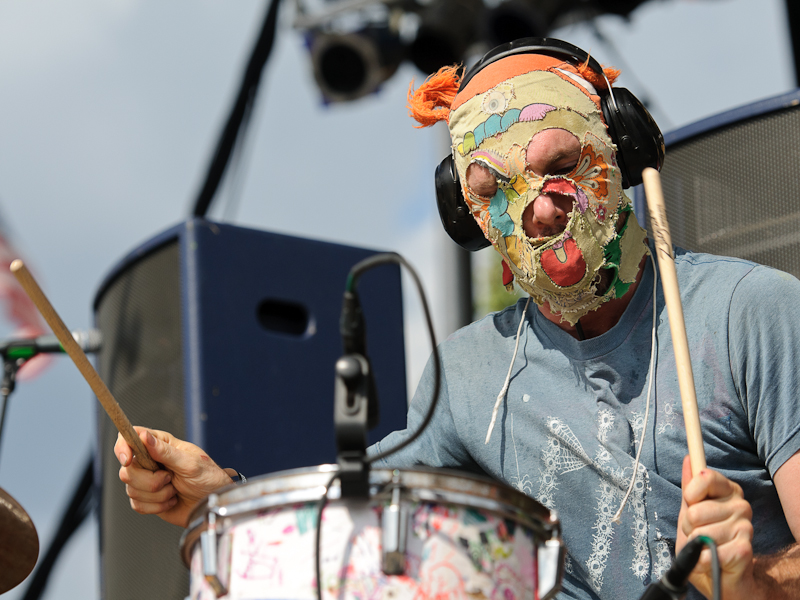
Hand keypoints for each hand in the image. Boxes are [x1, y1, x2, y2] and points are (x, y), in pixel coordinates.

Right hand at [115, 426, 233, 527]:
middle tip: (170, 478)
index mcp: (160, 444)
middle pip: (127, 470)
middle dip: (150, 480)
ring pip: (131, 489)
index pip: (130, 438)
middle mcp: (150, 461)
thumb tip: (144, 436)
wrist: (213, 502)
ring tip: (175, 489)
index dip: (123, 447)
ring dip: (157, 495)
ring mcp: (147, 480)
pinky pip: (137, 505)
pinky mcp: (147, 499)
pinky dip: (156, 506)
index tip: (128, 460)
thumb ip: (166, 452)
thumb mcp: (190, 463)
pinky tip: (171, 501)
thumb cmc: (208, 478)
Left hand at [677, 455, 756, 599]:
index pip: (705, 476)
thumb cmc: (705, 539)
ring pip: (700, 533)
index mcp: (728, 490)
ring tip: (706, 548)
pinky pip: (708, 551)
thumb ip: (690, 486)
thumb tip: (688, 458)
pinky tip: (710, 561)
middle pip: (695, 510)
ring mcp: (745, 527)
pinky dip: (701, 560)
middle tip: (699, 534)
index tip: (691, 503)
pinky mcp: (744, 550)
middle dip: (689, 526)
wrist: (722, 575)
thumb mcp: (690, 510)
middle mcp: (741, 505)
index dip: (690, 494)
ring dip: (695, 545)